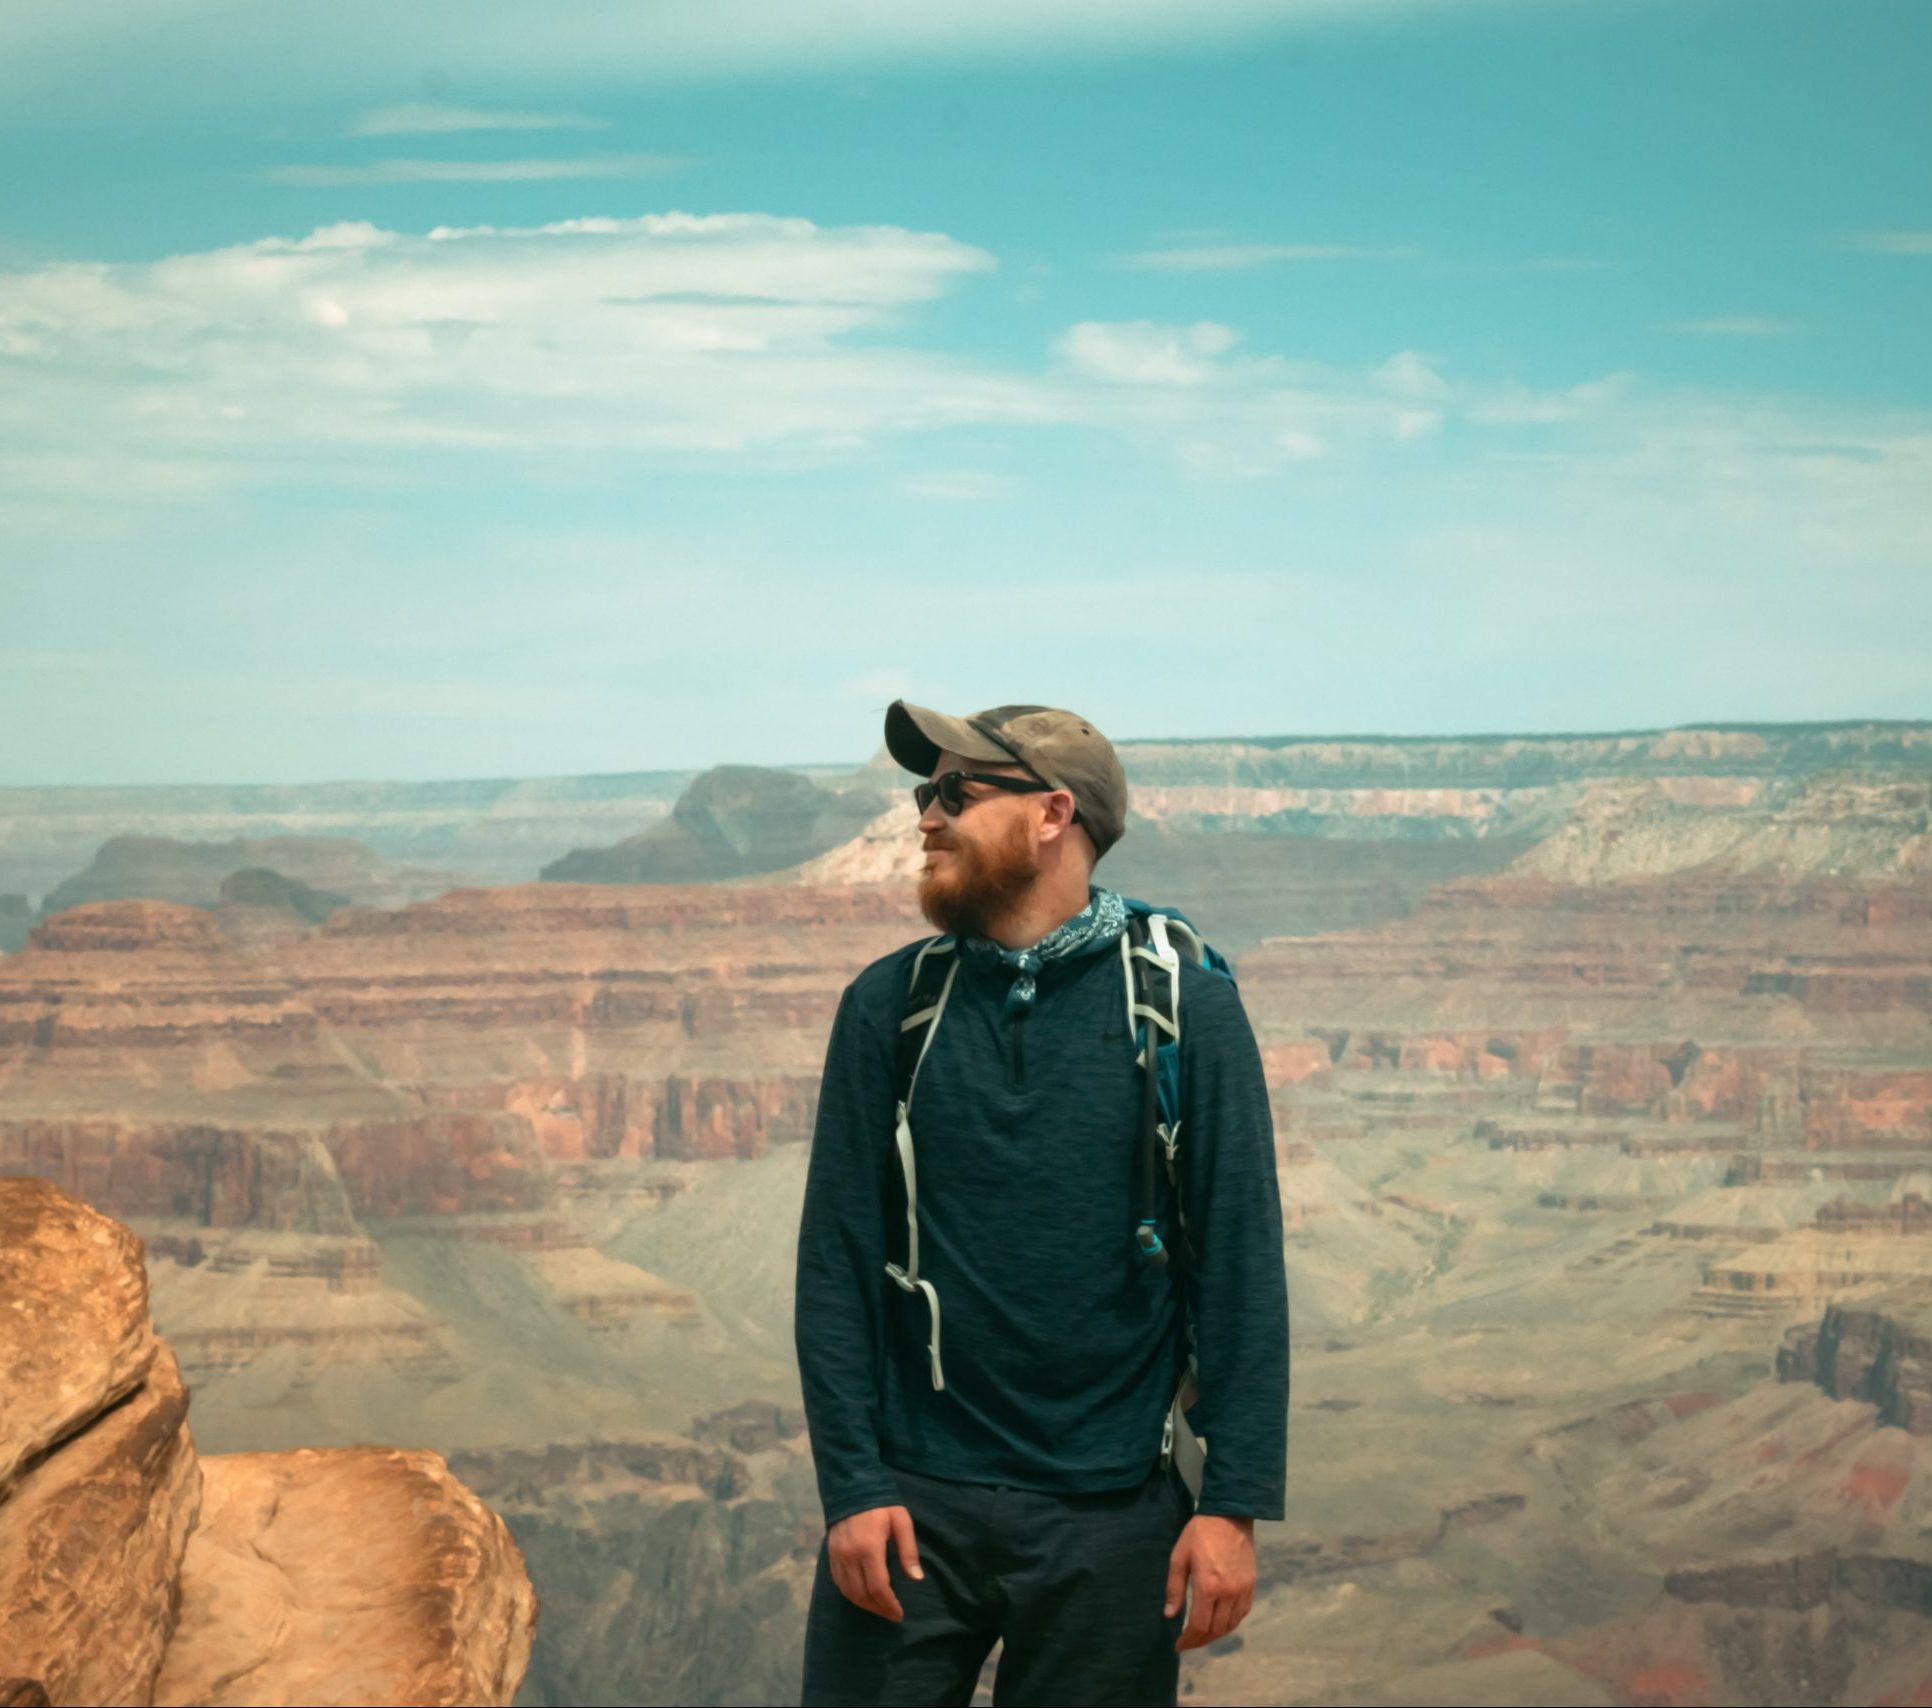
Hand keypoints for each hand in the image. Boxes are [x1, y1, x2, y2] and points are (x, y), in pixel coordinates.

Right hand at [826, 1503, 923, 1620]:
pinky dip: (850, 1594)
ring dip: (864, 1605)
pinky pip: (839, 1583)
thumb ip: (908, 1550)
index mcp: (869, 1547)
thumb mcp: (901, 1521)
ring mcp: (837, 1556)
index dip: (889, 1604)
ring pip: (848, 1592)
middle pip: (862, 1594)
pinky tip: (862, 1596)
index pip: (878, 1586)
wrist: (852, 1487)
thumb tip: (916, 1578)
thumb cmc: (882, 1504)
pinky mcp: (830, 1555)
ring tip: (879, 1608)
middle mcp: (850, 1556)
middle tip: (891, 1614)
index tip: (899, 1613)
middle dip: (878, 1608)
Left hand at [1164, 1513, 1255, 1650]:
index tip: (1178, 1645)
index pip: (1199, 1625)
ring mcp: (1243, 1590)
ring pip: (1231, 1625)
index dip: (1188, 1639)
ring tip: (1202, 1634)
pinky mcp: (1251, 1585)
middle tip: (1188, 1641)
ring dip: (1216, 1634)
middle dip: (1201, 1640)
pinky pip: (1243, 1613)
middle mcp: (1228, 1593)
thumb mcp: (1179, 1557)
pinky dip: (1231, 1622)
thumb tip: (1169, 1616)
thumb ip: (1175, 1588)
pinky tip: (1220, 1621)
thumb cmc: (1199, 1533)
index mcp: (1208, 1586)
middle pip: (1216, 1630)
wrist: (1229, 1514)